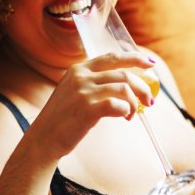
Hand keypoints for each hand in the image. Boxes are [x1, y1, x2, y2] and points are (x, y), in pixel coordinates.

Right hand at [31, 52, 154, 158]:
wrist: (44, 137)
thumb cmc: (63, 116)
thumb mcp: (74, 89)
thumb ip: (93, 82)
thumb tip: (126, 84)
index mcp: (79, 68)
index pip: (113, 57)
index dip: (134, 58)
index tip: (150, 63)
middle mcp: (81, 75)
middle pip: (123, 73)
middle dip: (142, 86)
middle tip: (150, 100)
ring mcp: (83, 91)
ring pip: (124, 88)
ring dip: (135, 102)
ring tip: (133, 114)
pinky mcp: (86, 108)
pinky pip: (117, 104)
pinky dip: (126, 110)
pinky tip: (125, 117)